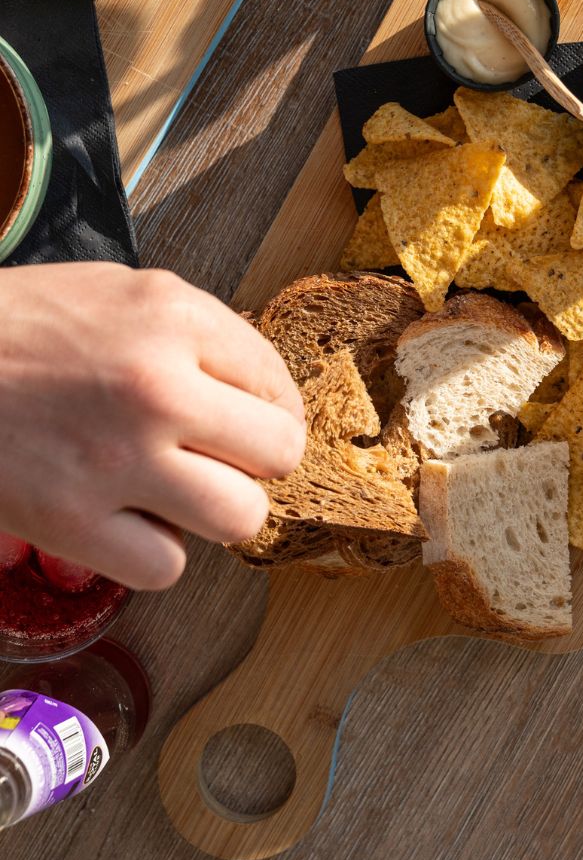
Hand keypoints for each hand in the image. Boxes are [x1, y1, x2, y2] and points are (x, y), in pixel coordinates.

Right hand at [0, 263, 304, 589]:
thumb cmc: (19, 328)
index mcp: (174, 317)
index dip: (270, 411)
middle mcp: (155, 386)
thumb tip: (267, 396)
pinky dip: (154, 554)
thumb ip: (200, 336)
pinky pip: (166, 567)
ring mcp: (115, 458)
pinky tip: (128, 521)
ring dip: (218, 511)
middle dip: (258, 461)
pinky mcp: (68, 521)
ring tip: (180, 492)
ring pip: (240, 517)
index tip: (245, 421)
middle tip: (221, 458)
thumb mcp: (119, 293)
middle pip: (279, 454)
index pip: (280, 386)